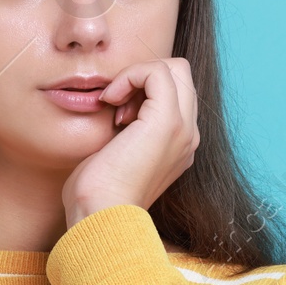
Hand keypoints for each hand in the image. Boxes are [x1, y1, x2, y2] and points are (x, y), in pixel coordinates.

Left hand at [61, 57, 199, 227]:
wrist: (101, 216)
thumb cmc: (97, 194)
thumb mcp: (116, 154)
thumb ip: (126, 129)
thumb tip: (115, 105)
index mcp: (179, 144)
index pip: (175, 93)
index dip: (144, 90)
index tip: (117, 115)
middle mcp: (188, 136)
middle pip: (181, 75)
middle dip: (145, 78)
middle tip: (118, 106)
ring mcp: (183, 129)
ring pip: (175, 68)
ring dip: (137, 76)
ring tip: (115, 107)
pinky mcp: (167, 122)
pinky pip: (157, 71)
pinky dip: (130, 76)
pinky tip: (111, 101)